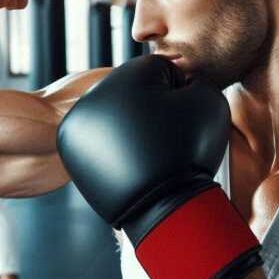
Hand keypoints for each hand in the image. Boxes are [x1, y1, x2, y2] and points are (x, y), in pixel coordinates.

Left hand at [57, 56, 262, 278]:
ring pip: (116, 114)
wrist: (156, 208)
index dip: (180, 94)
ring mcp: (80, 118)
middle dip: (152, 109)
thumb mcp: (208, 104)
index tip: (183, 119)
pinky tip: (129, 163)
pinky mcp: (70, 144)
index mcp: (131, 73)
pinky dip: (112, 146)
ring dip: (132, 128)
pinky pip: (98, 137)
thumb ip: (198, 82)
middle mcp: (98, 90)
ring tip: (149, 154)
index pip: (162, 70)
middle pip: (134, 91)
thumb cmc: (184, 153)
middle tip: (166, 140)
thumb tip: (186, 84)